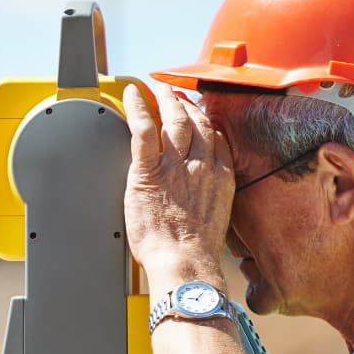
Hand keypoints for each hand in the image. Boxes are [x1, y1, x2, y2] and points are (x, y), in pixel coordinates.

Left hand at [123, 84, 234, 283]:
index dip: (205, 123)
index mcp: (220, 179)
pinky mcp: (149, 171)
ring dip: (167, 101)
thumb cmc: (196, 254)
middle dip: (187, 105)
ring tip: (159, 91)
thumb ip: (211, 200)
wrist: (184, 263)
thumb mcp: (216, 221)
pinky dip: (138, 107)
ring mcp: (176, 167)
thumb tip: (202, 199)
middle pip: (198, 123)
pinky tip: (133, 94)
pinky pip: (144, 130)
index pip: (216, 139)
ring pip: (174, 121)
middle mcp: (202, 167)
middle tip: (177, 97)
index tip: (198, 117)